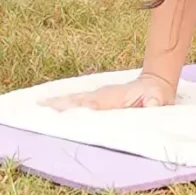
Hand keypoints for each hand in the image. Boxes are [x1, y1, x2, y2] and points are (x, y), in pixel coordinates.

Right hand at [47, 70, 176, 112]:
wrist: (155, 83)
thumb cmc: (156, 96)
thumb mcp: (158, 99)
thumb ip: (154, 102)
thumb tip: (151, 104)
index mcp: (112, 98)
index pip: (90, 104)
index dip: (75, 108)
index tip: (58, 111)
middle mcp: (101, 95)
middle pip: (75, 100)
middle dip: (57, 104)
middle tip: (36, 106)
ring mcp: (97, 96)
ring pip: (73, 99)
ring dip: (56, 102)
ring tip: (36, 104)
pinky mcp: (96, 99)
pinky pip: (76, 101)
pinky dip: (62, 103)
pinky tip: (50, 105)